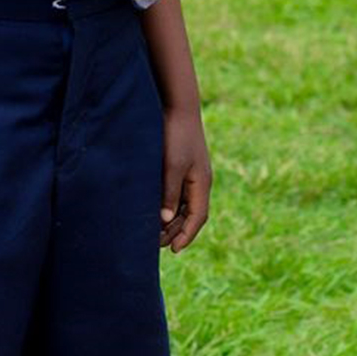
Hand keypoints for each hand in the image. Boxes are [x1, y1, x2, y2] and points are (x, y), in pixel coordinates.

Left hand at [159, 105, 210, 252]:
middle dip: (177, 231)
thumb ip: (170, 192)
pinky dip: (168, 204)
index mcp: (202, 183)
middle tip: (158, 245)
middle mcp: (199, 180)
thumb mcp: (172, 165)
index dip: (187, 235)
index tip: (174, 250)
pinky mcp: (181, 165)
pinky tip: (154, 208)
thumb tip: (166, 219)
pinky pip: (177, 192)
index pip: (198, 217)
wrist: (177, 105)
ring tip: (154, 233)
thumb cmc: (176, 134)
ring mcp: (191, 173)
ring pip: (183, 204)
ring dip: (171, 219)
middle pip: (191, 214)